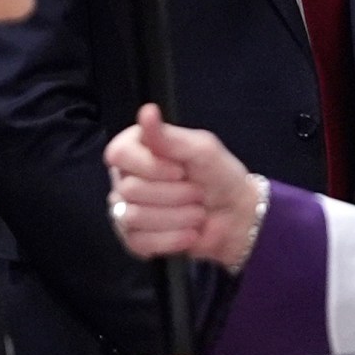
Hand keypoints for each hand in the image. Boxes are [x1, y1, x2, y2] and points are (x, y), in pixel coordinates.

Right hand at [104, 106, 261, 268]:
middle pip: (130, 189)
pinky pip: (139, 242)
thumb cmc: (220, 177)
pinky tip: (189, 233)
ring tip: (196, 212)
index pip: (118, 154)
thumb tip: (146, 112)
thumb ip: (169, 136)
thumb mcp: (202, 149)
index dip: (150, 166)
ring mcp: (126, 210)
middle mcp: (125, 178)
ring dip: (177, 217)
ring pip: (134, 217)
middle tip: (196, 192)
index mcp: (137, 149)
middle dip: (174, 194)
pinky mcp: (134, 239)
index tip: (180, 170)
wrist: (236, 216)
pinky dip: (171, 239)